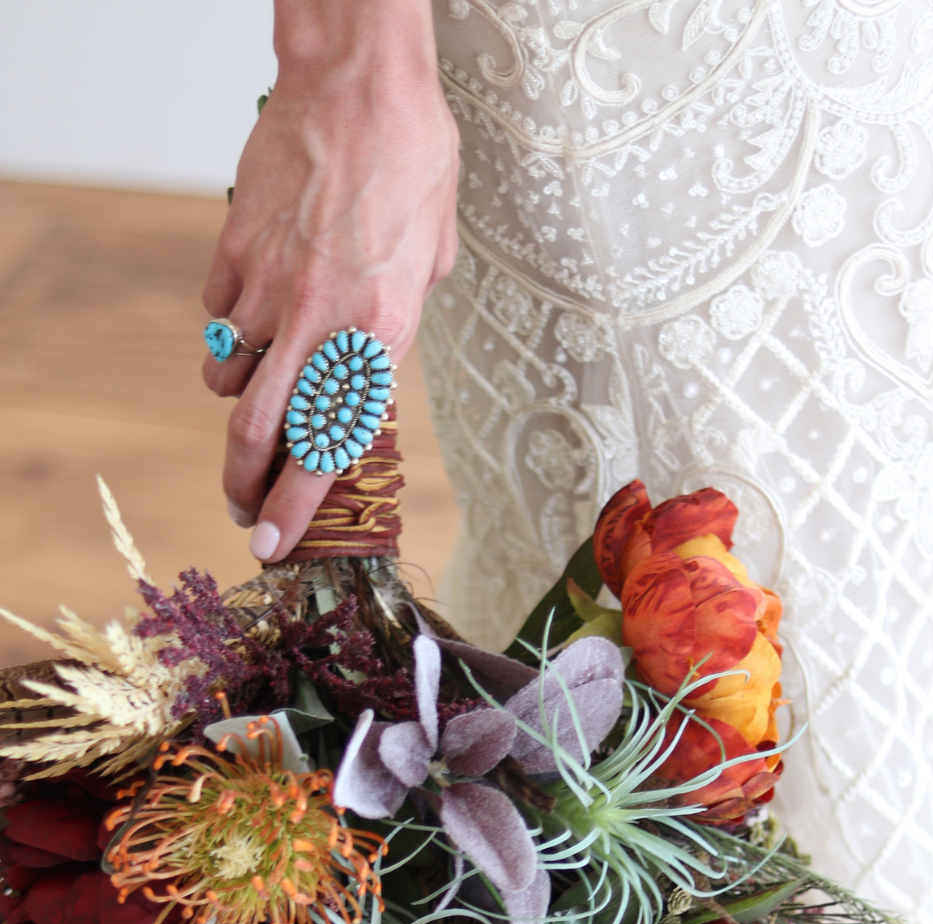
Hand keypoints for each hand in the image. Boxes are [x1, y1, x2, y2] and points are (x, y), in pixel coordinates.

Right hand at [201, 0, 457, 561]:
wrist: (359, 85)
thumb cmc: (412, 167)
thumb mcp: (430, 265)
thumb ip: (395, 329)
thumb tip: (368, 371)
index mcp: (378, 336)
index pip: (327, 448)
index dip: (294, 509)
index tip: (272, 546)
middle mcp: (317, 325)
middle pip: (259, 434)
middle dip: (243, 484)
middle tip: (242, 506)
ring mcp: (267, 289)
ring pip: (230, 378)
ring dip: (240, 398)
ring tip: (261, 381)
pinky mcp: (233, 253)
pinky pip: (219, 316)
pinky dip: (231, 329)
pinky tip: (257, 304)